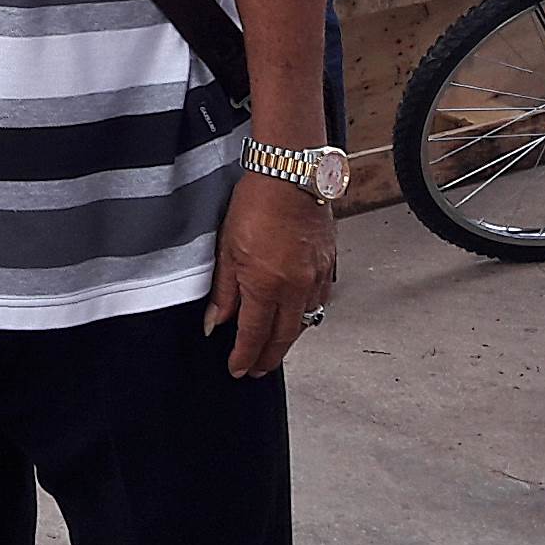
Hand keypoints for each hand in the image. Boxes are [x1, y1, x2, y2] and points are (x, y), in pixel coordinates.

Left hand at [204, 172, 335, 376]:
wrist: (291, 175)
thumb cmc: (256, 204)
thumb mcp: (227, 249)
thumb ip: (224, 292)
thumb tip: (216, 323)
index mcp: (267, 286)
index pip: (255, 335)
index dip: (245, 356)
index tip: (238, 369)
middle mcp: (296, 289)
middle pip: (283, 337)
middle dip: (268, 358)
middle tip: (256, 369)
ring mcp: (316, 279)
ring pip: (304, 323)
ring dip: (287, 339)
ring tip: (273, 348)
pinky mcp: (328, 267)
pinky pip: (318, 303)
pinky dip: (305, 316)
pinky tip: (296, 317)